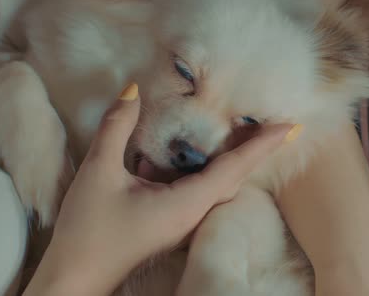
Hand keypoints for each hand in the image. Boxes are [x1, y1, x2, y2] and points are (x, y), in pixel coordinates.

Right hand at [23, 83, 296, 295]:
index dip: (262, 145)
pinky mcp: (175, 220)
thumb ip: (117, 128)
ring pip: (220, 182)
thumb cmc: (88, 231)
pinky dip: (208, 166)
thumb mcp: (99, 173)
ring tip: (244, 126)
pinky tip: (198, 148)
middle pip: (235, 175)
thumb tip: (133, 90)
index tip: (291, 126)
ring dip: (233, 155)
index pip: (235, 167)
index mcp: (188, 203)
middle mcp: (196, 213)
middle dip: (255, 146)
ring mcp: (187, 220)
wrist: (77, 277)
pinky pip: (201, 188)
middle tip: (271, 118)